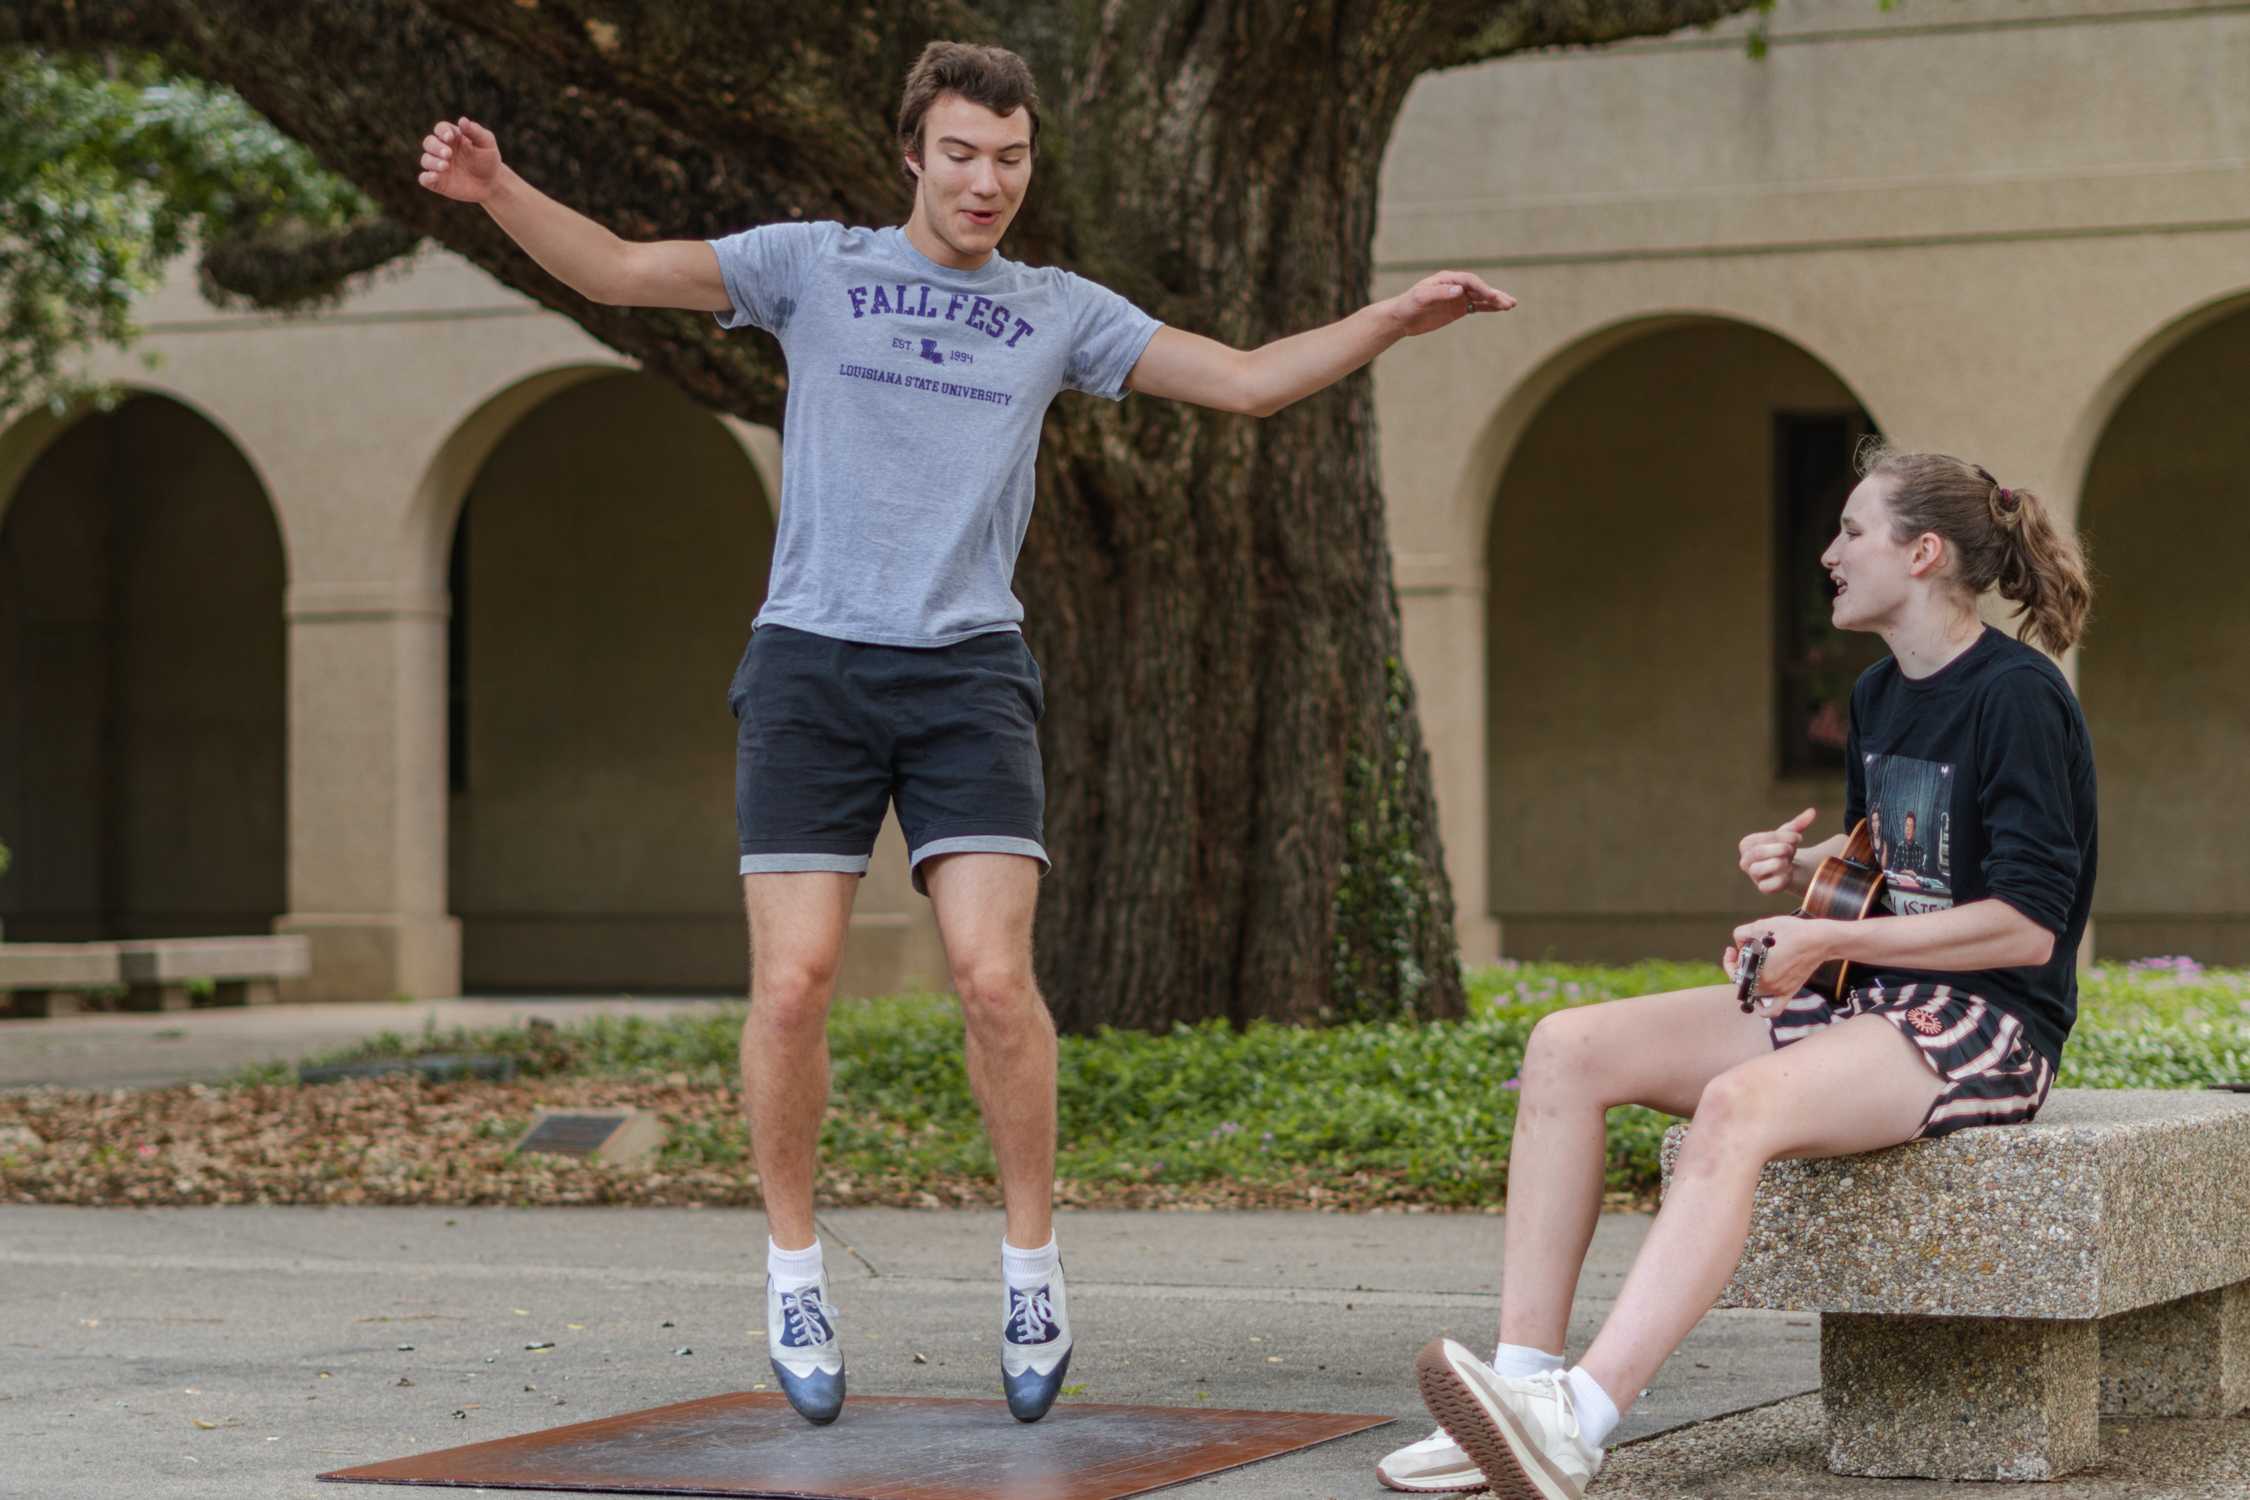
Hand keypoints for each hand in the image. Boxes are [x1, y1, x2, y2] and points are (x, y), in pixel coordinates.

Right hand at [418, 117, 502, 203]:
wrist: (492, 184)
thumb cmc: (488, 159)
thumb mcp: (486, 143)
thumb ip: (475, 131)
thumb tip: (462, 120)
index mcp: (452, 137)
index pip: (440, 129)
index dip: (442, 132)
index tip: (450, 137)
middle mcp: (442, 149)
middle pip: (429, 142)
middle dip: (436, 147)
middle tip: (448, 154)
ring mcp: (438, 166)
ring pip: (426, 160)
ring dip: (432, 162)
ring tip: (446, 166)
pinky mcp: (437, 182)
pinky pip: (424, 179)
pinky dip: (426, 177)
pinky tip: (434, 177)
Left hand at [1382, 270, 1514, 336]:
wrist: (1401, 318)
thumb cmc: (1408, 304)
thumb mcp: (1421, 298)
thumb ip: (1440, 293)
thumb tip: (1460, 290)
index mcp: (1447, 279)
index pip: (1469, 281)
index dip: (1481, 288)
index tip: (1491, 297)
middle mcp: (1455, 286)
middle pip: (1479, 288)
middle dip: (1494, 294)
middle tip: (1508, 302)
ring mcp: (1458, 297)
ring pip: (1481, 297)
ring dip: (1495, 301)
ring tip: (1511, 305)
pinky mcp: (1457, 309)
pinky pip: (1476, 307)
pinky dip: (1489, 308)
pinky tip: (1500, 309)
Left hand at [1723, 913, 1833, 1008]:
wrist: (1819, 939)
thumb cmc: (1791, 931)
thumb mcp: (1761, 925)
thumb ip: (1741, 934)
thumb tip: (1739, 944)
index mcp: (1756, 969)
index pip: (1733, 971)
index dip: (1728, 959)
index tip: (1732, 949)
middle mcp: (1766, 984)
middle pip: (1742, 981)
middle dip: (1738, 966)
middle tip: (1742, 952)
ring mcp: (1778, 990)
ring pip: (1754, 992)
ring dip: (1749, 980)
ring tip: (1753, 964)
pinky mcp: (1790, 991)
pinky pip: (1774, 1009)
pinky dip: (1765, 1010)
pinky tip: (1760, 1006)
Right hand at [1738, 806, 1816, 894]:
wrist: (1787, 868)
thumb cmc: (1784, 848)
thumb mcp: (1789, 835)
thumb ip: (1799, 824)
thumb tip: (1812, 812)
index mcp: (1747, 843)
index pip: (1763, 838)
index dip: (1784, 837)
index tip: (1799, 838)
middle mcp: (1745, 860)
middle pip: (1758, 852)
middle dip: (1780, 850)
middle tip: (1792, 850)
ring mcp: (1753, 875)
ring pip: (1759, 869)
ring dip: (1780, 863)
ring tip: (1789, 861)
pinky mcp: (1762, 888)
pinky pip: (1768, 886)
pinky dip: (1783, 879)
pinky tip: (1790, 873)